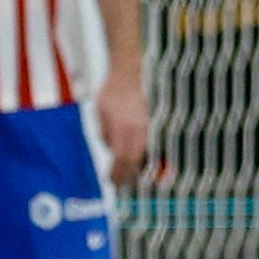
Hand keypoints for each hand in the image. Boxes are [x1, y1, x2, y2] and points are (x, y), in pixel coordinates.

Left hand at [96, 68, 149, 186]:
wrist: (130, 75)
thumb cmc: (113, 94)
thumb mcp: (102, 116)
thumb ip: (107, 136)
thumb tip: (114, 155)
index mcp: (124, 128)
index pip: (121, 159)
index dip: (117, 173)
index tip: (112, 181)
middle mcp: (140, 130)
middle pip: (136, 161)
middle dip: (128, 175)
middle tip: (120, 183)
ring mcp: (151, 128)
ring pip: (147, 155)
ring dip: (138, 167)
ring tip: (130, 174)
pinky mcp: (156, 125)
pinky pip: (152, 146)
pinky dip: (146, 155)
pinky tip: (140, 159)